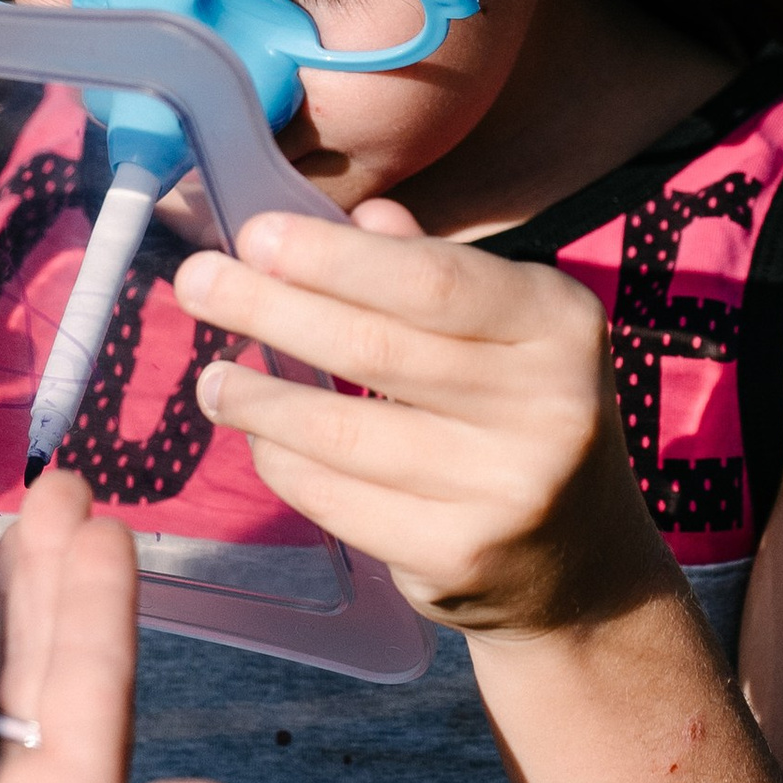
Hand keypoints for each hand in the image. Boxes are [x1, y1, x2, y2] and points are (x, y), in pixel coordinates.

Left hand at [173, 205, 678, 636]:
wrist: (583, 567)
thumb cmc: (519, 419)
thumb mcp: (506, 333)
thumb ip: (433, 272)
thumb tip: (355, 216)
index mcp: (560, 325)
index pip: (430, 279)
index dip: (331, 257)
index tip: (253, 235)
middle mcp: (549, 405)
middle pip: (374, 348)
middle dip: (269, 310)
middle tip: (198, 284)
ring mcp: (506, 489)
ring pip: (342, 431)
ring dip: (259, 399)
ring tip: (212, 379)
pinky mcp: (458, 557)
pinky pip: (337, 499)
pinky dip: (284, 464)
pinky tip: (260, 441)